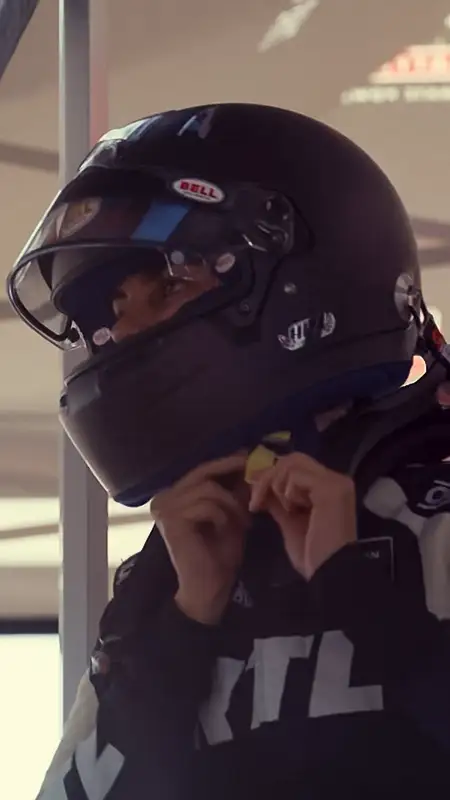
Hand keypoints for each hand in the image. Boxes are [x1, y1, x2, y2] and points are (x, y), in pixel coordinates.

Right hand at [150, 454, 250, 624]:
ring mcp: (164, 508)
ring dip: (231, 503)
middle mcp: (163, 498)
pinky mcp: (171, 520)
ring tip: (244, 520)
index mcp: (173, 495)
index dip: (225, 462)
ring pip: (208, 488)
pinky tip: (226, 530)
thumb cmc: (219, 554)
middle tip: (252, 470)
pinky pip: (206, 505)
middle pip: (202, 472)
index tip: (248, 457)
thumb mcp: (230, 514)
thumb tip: (248, 459)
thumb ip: (233, 490)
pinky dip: (222, 515)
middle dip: (230, 471)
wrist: (209, 589)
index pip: (200, 469)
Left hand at [248, 452, 355, 579]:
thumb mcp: (289, 523)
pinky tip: (292, 510)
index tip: (256, 498)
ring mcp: (335, 482)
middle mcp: (335, 480)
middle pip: (293, 459)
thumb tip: (261, 486)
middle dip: (268, 477)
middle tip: (256, 502)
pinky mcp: (330, 488)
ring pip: (291, 463)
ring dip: (275, 485)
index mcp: (328, 488)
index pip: (296, 467)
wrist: (329, 575)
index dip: (272, 477)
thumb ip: (278, 503)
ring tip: (281, 510)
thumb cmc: (312, 556)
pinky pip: (296, 475)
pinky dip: (286, 491)